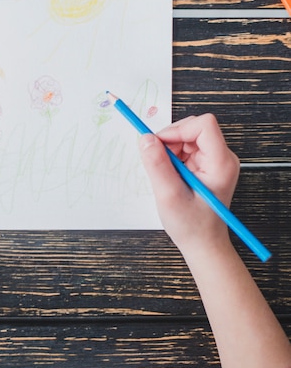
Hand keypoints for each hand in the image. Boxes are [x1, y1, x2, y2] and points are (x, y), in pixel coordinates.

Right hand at [139, 114, 239, 255]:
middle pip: (193, 127)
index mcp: (220, 163)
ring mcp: (214, 159)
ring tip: (166, 173)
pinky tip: (170, 174)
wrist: (202, 243)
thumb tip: (145, 138)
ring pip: (185, 135)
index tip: (159, 144)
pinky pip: (184, 146)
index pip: (204, 125)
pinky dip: (171, 155)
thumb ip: (156, 164)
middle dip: (170, 140)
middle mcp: (221, 157)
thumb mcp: (169, 195)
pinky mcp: (205, 163)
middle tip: (159, 162)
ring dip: (169, 149)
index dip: (178, 130)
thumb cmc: (192, 225)